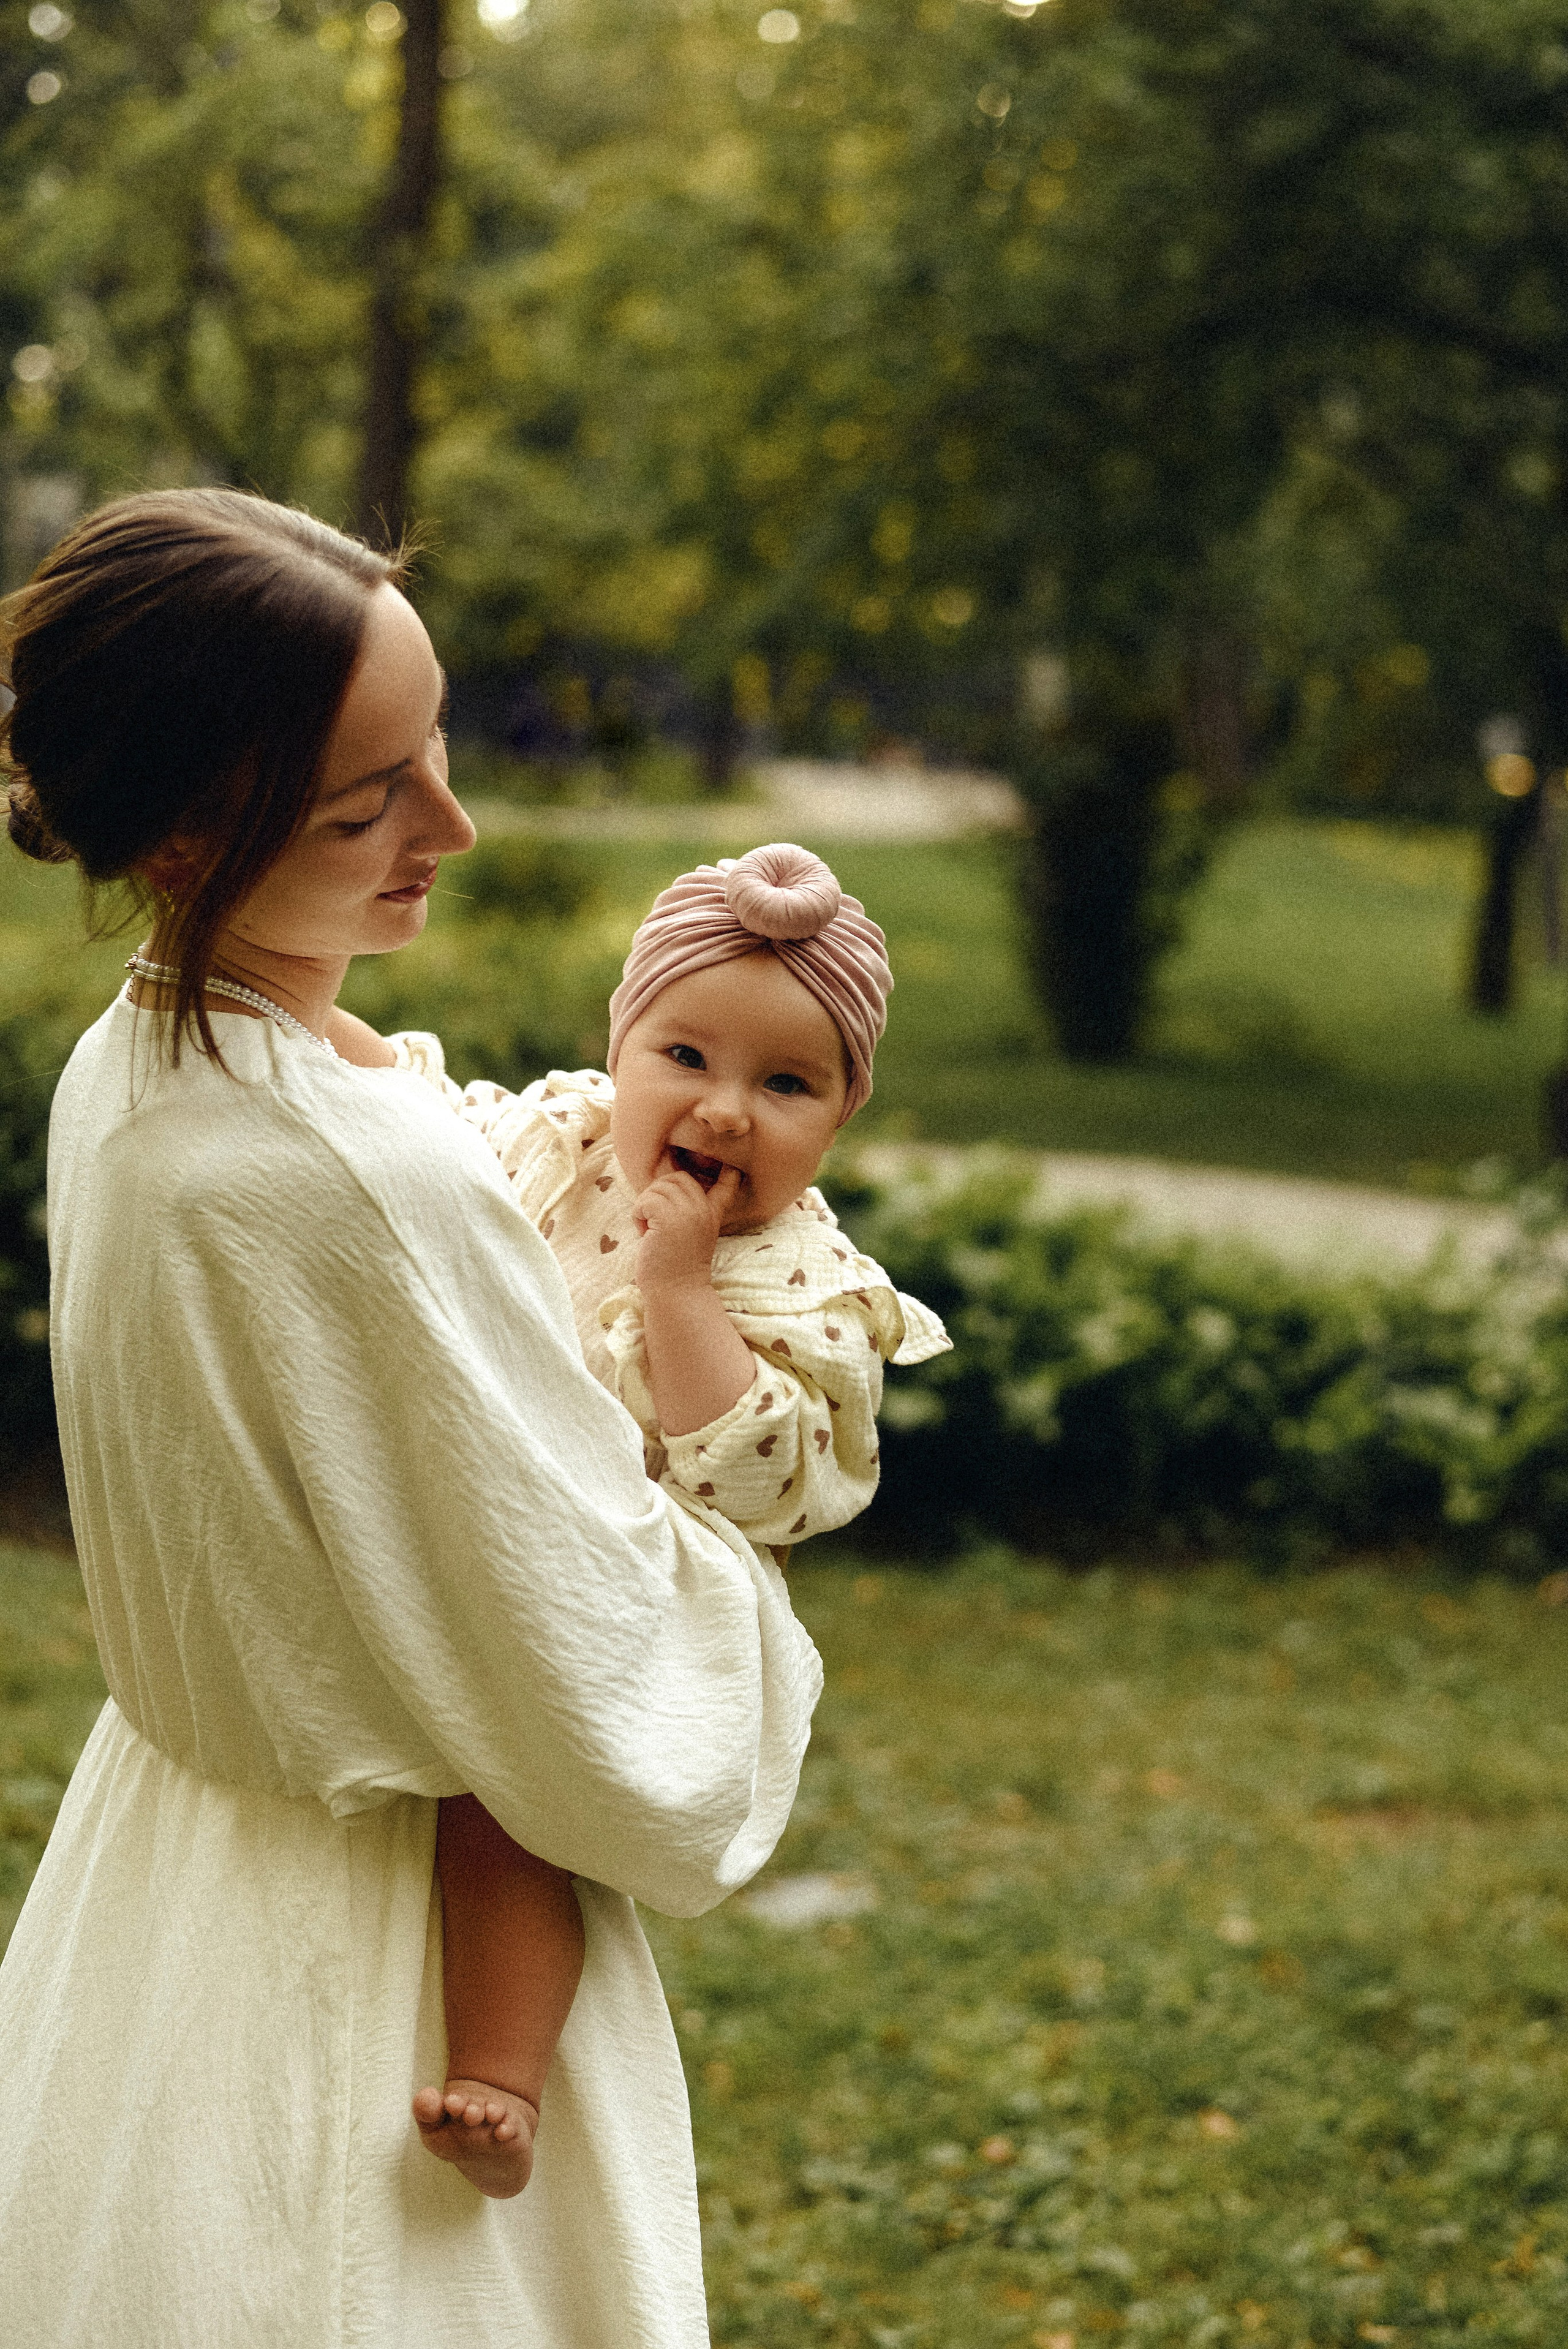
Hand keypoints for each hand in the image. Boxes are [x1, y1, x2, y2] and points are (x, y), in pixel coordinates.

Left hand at [633, 1164, 742, 1293]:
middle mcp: (703, 1210)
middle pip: (677, 1177)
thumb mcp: (690, 1234)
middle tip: (655, 1219)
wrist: (675, 1293)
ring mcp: (687, 1213)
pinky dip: (637, 1215)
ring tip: (650, 1229)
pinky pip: (645, 1200)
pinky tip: (644, 1234)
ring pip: (657, 1187)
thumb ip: (687, 1212)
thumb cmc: (675, 1267)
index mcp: (712, 1214)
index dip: (727, 1172)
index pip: (727, 1184)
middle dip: (658, 1193)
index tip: (730, 1167)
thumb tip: (664, 1186)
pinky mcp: (668, 1219)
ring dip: (645, 1206)